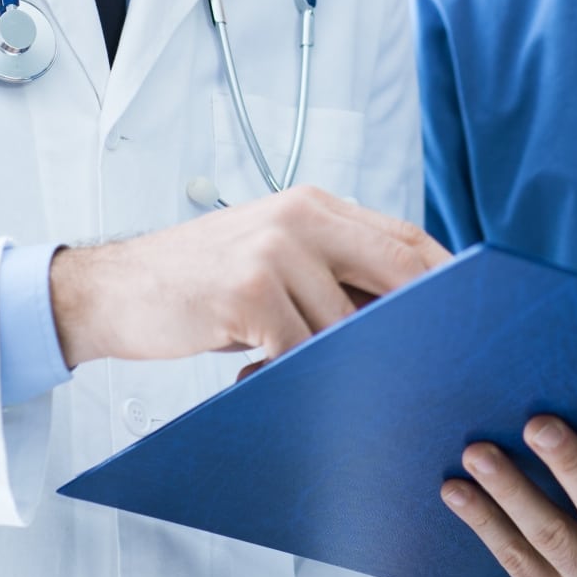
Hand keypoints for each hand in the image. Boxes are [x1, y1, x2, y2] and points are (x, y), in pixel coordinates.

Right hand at [49, 185, 449, 366]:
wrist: (110, 289)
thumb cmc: (197, 283)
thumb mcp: (271, 257)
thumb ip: (331, 269)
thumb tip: (404, 312)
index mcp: (313, 204)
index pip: (404, 236)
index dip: (442, 276)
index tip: (466, 313)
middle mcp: (302, 217)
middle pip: (397, 270)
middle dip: (416, 320)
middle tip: (427, 360)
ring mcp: (276, 251)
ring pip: (347, 323)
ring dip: (339, 360)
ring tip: (301, 372)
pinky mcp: (249, 292)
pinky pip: (301, 347)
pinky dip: (291, 372)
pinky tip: (256, 372)